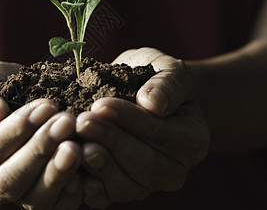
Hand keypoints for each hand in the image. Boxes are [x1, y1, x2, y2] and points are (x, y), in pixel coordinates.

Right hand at [0, 62, 82, 208]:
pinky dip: (74, 191)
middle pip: (10, 182)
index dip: (16, 132)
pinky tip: (87, 167)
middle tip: (67, 121)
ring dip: (59, 171)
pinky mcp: (39, 196)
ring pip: (35, 200)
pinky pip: (57, 205)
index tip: (44, 106)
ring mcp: (12, 196)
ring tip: (77, 143)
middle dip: (41, 150)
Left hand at [76, 48, 210, 207]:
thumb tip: (152, 103)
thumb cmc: (154, 78)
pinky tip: (73, 172)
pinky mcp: (120, 190)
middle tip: (83, 122)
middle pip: (145, 164)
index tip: (102, 104)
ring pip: (126, 186)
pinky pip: (107, 198)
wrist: (139, 93)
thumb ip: (167, 84)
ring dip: (100, 166)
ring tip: (77, 146)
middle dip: (112, 142)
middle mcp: (174, 169)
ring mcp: (147, 184)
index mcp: (193, 139)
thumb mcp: (165, 70)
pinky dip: (90, 189)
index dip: (131, 121)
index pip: (162, 134)